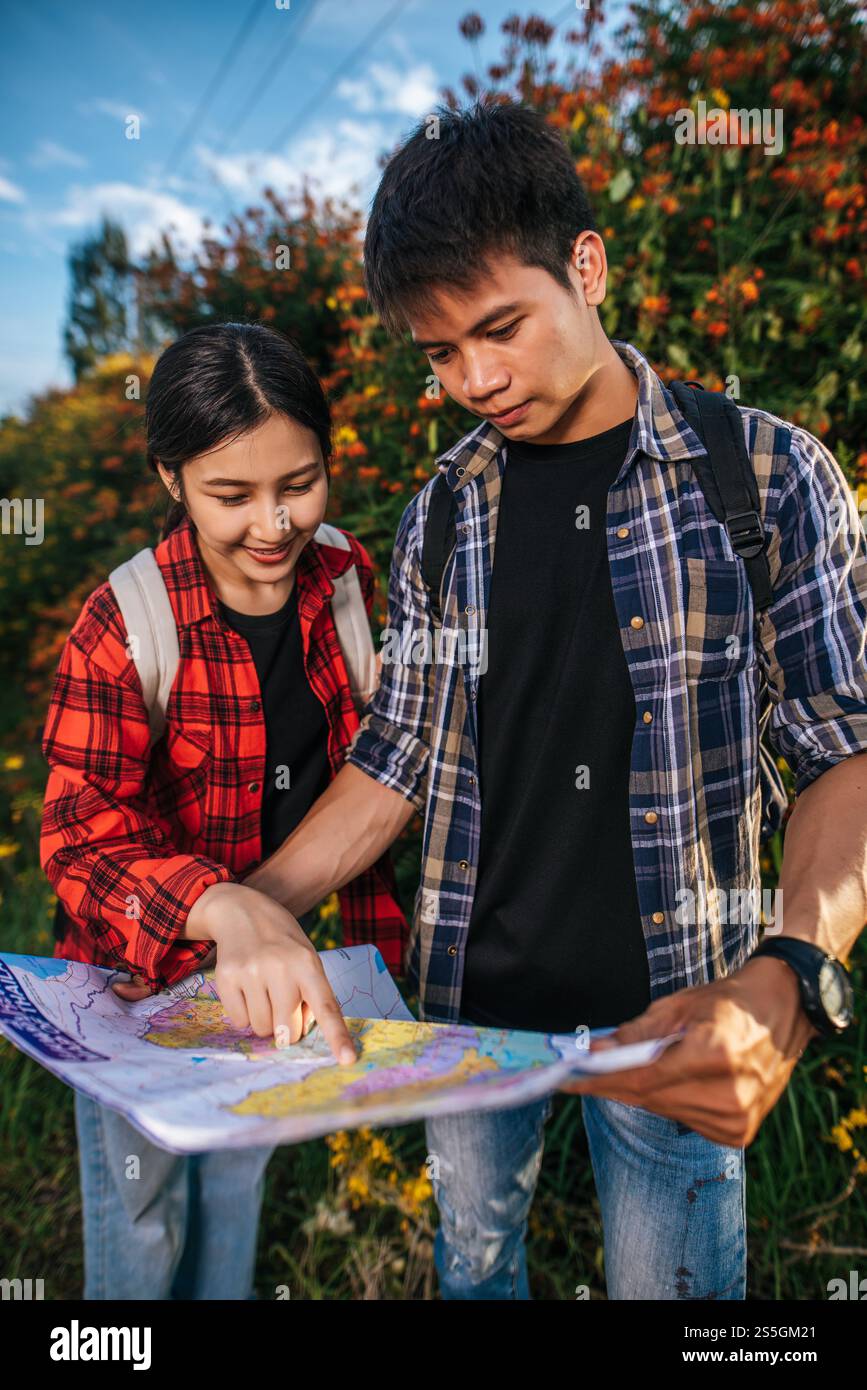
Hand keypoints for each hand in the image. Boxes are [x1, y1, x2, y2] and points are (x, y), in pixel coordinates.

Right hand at [113, 883, 356, 1065]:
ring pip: (262, 1029)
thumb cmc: (282, 943)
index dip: (338, 1036)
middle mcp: (280, 968)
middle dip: (288, 1027)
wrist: (241, 910)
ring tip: (264, 991)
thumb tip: (294, 1037)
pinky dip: (244, 1014)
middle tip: (283, 1005)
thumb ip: (308, 995)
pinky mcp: (226, 978)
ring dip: (264, 1020)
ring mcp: (251, 972)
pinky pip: (239, 1021)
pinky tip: (246, 989)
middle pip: (288, 1029)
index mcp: (308, 964)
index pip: (326, 1007)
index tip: (347, 1060)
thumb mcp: (305, 958)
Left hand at [559, 956, 818, 1146]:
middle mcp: (728, 1094)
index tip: (567, 1077)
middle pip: (649, 1098)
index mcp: (715, 1055)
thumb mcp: (679, 1006)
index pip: (643, 1077)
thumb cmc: (729, 1001)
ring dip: (641, 1092)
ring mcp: (737, 1119)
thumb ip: (636, 1034)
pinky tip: (670, 1081)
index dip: (601, 1079)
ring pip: (664, 1111)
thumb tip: (595, 1051)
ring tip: (626, 1070)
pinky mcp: (739, 1133)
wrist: (782, 1011)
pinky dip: (668, 1101)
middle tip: (578, 1074)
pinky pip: (684, 1120)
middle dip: (611, 1084)